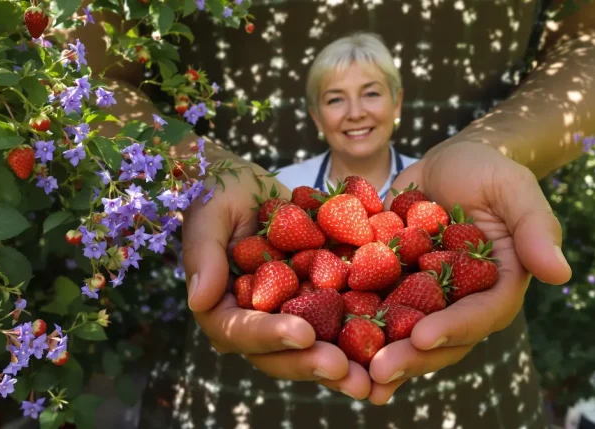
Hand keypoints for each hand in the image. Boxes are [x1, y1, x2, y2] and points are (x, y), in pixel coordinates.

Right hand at [181, 161, 371, 398]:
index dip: (271, 336)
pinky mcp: (318, 303)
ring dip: (345, 365)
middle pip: (282, 354)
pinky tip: (395, 342)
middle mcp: (257, 321)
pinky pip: (341, 324)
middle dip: (314, 364)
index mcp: (223, 309)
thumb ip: (204, 255)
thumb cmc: (218, 194)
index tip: (304, 334)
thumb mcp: (208, 215)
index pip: (241, 331)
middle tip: (347, 373)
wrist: (247, 186)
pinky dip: (366, 335)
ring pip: (316, 349)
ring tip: (375, 378)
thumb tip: (199, 301)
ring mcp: (290, 315)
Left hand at [368, 141, 571, 403]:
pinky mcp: (391, 288)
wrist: (446, 164)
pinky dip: (349, 327)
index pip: (479, 316)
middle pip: (437, 339)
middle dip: (408, 357)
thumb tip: (560, 273)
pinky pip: (370, 311)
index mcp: (495, 288)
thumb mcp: (513, 188)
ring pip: (401, 336)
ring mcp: (422, 300)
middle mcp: (459, 303)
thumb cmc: (487, 172)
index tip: (423, 336)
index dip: (453, 327)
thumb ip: (535, 228)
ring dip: (376, 356)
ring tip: (349, 375)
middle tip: (376, 372)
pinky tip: (323, 340)